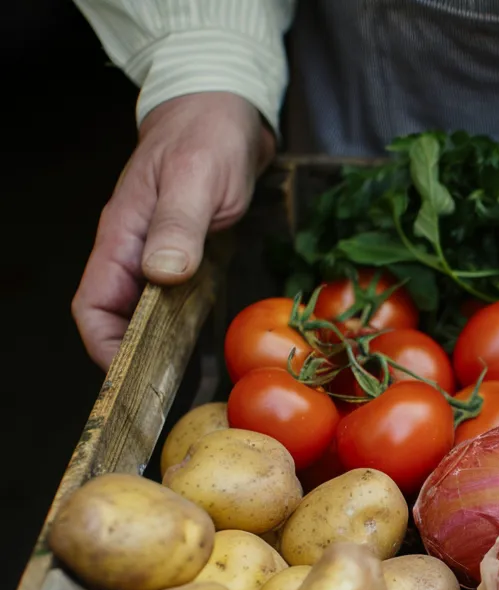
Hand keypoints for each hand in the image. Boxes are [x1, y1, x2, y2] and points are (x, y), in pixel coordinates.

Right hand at [73, 92, 274, 369]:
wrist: (227, 108)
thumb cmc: (207, 136)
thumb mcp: (197, 179)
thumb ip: (178, 226)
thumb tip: (160, 273)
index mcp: (123, 236)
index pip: (94, 305)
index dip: (105, 345)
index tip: (132, 376)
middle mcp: (136, 250)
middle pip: (118, 318)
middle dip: (135, 358)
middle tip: (166, 394)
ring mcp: (162, 253)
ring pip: (149, 313)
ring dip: (162, 346)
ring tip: (185, 384)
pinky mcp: (189, 253)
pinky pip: (179, 300)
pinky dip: (188, 326)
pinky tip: (209, 348)